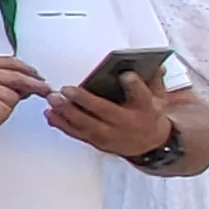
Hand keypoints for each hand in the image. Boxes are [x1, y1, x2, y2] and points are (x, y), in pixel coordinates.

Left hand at [47, 72, 175, 158]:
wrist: (150, 144)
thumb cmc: (149, 114)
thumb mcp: (158, 96)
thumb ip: (153, 80)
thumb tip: (155, 64)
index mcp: (145, 108)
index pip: (142, 95)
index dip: (134, 85)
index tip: (126, 75)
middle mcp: (127, 123)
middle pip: (105, 111)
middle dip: (84, 101)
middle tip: (66, 90)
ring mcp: (111, 135)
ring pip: (87, 125)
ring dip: (67, 113)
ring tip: (54, 100)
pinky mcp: (98, 143)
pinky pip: (78, 134)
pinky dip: (63, 125)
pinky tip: (50, 114)